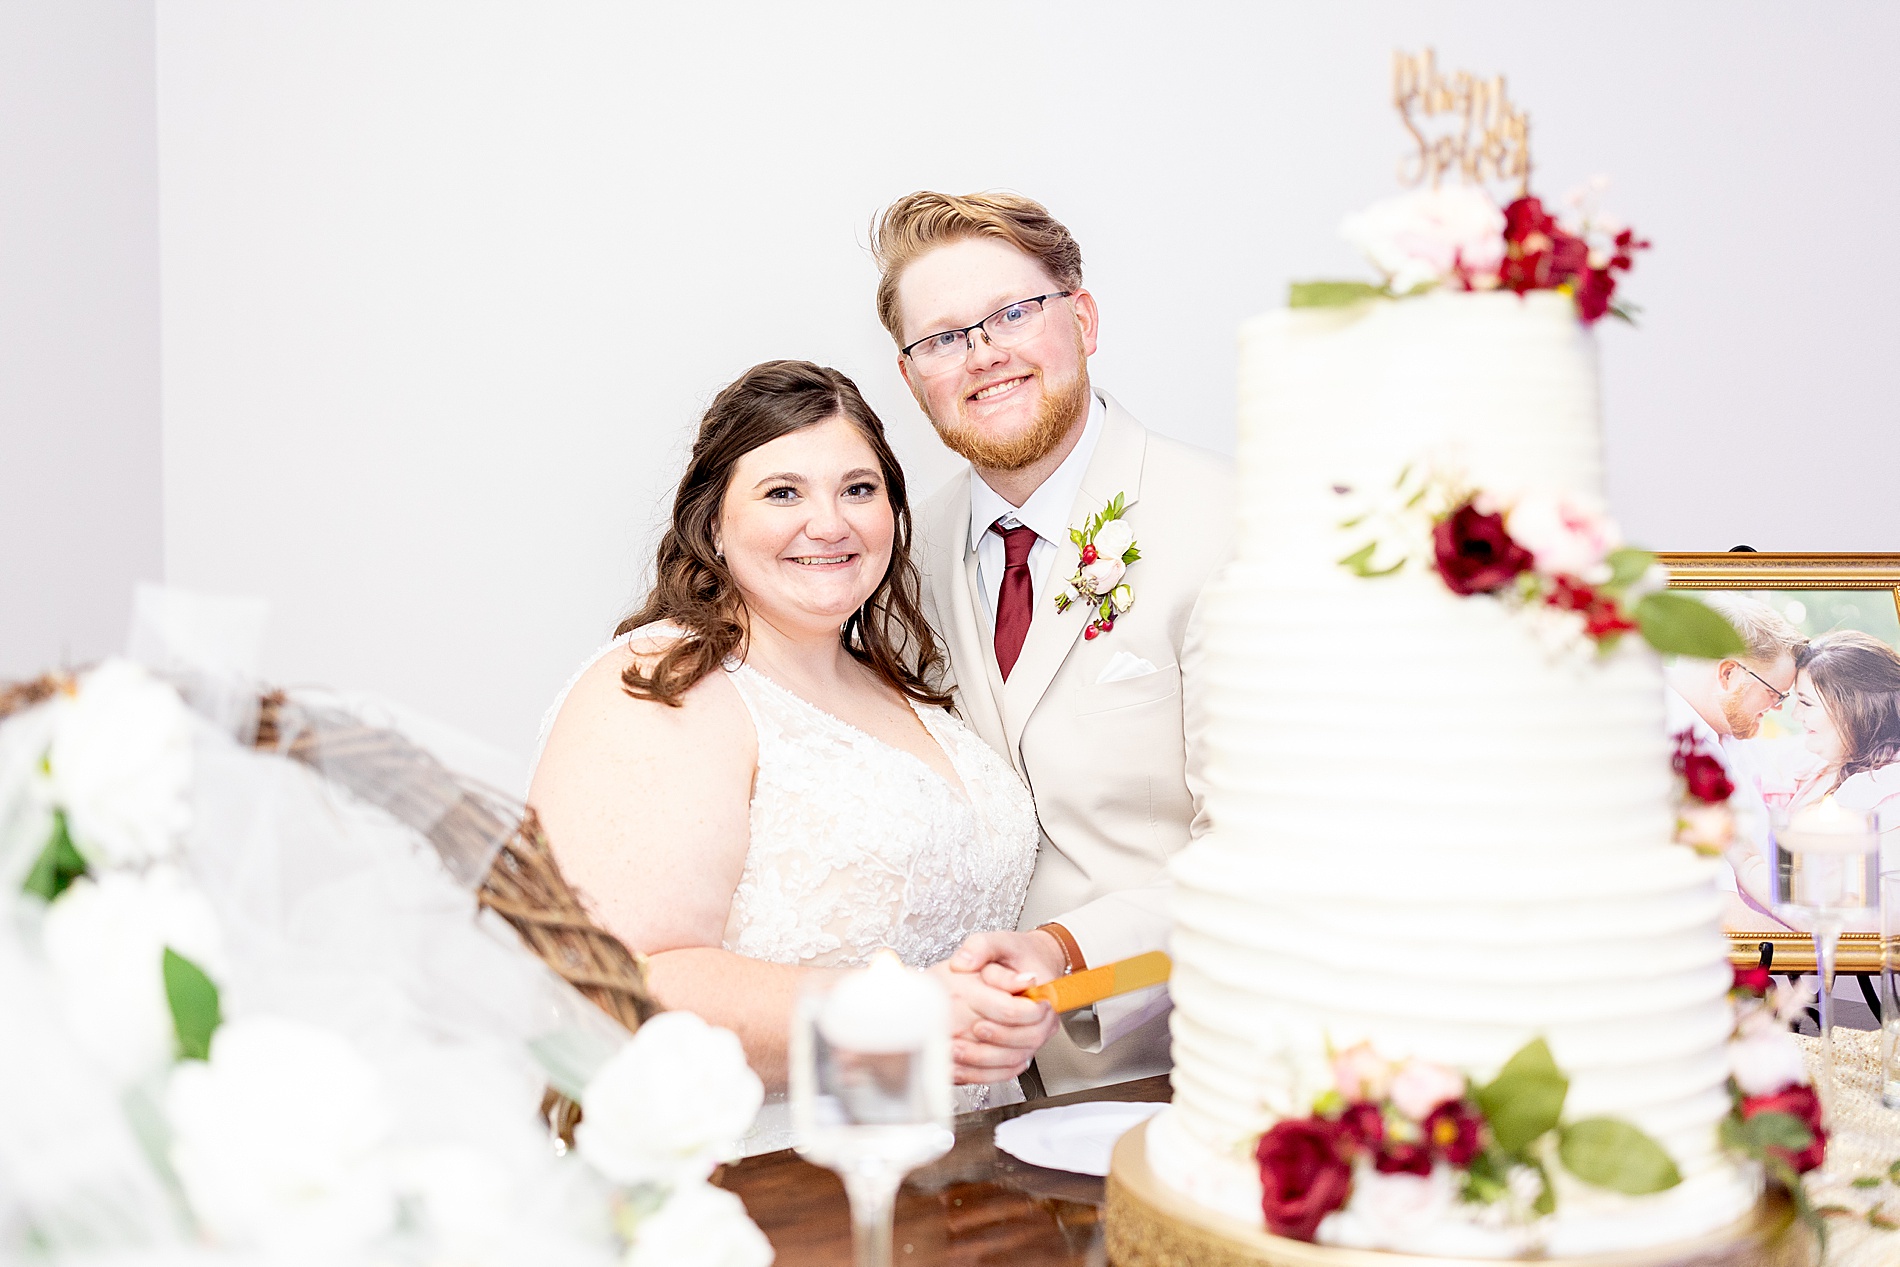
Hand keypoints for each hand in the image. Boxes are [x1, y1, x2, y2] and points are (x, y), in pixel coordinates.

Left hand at [929, 931, 1066, 1084]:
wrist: (1030, 962)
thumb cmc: (1017, 954)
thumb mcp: (998, 941)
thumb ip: (981, 947)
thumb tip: (963, 962)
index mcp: (1044, 992)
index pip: (1028, 1015)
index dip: (1004, 1022)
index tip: (978, 1023)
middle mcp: (1044, 1018)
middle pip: (1026, 1042)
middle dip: (993, 1047)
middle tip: (961, 1043)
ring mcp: (1034, 1036)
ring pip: (1016, 1060)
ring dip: (984, 1064)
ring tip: (954, 1056)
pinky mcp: (1022, 1047)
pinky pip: (1008, 1068)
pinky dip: (985, 1073)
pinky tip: (959, 1069)